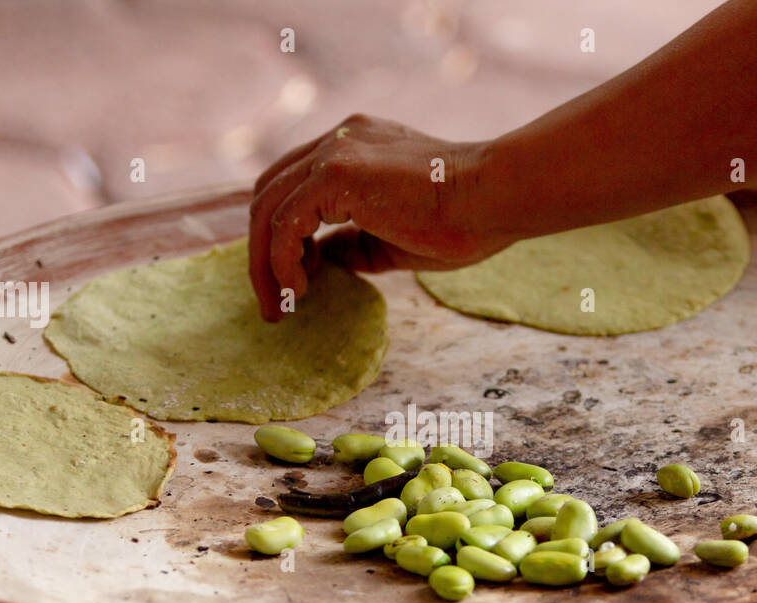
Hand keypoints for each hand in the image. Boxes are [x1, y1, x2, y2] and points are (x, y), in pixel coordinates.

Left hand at [247, 114, 510, 320]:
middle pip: (269, 195)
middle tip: (273, 305)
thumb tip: (323, 262)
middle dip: (261, 255)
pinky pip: (284, 224)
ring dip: (264, 265)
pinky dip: (282, 262)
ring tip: (281, 307)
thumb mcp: (394, 239)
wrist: (495, 198)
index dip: (282, 236)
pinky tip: (302, 290)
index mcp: (354, 148)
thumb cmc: (466, 220)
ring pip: (267, 209)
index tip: (293, 281)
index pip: (293, 186)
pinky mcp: (335, 172)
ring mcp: (334, 151)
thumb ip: (355, 243)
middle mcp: (338, 141)